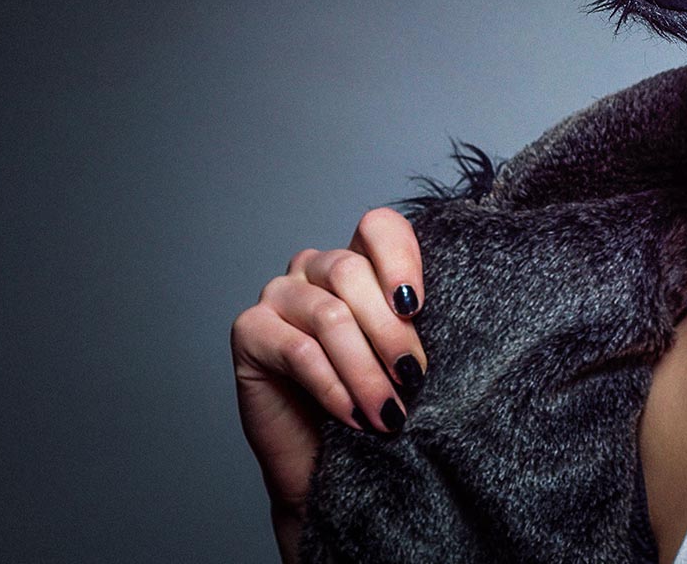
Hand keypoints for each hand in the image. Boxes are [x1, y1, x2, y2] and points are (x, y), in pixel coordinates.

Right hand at [231, 206, 426, 528]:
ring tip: (390, 411)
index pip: (378, 227)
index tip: (418, 308)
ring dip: (365, 370)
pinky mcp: (250, 330)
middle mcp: (314, 267)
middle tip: (412, 378)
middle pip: (353, 272)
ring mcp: (278, 293)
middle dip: (390, 332)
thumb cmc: (369, 401)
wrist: (323, 460)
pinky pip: (298, 350)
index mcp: (358, 261)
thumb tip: (436, 317)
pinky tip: (354, 415)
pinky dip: (333, 386)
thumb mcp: (401, 357)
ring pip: (329, 316)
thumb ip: (412, 325)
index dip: (400, 258)